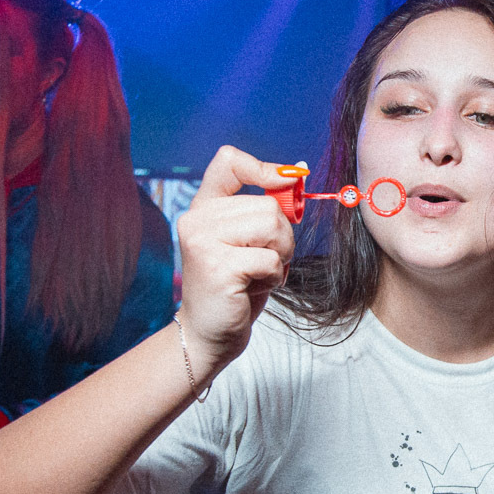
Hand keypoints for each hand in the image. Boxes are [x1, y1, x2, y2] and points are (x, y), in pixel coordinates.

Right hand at [174, 146, 299, 375]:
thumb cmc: (236, 285)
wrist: (208, 332)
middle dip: (282, 236)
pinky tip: (251, 288)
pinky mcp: (217, 266)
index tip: (289, 182)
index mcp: (203, 206)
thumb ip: (262, 209)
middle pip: (268, 205)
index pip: (229, 161)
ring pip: (272, 227)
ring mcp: (203, 241)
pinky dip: (273, 277)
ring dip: (280, 255)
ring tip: (259, 273)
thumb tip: (297, 172)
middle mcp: (197, 218)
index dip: (264, 169)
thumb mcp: (248, 240)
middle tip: (265, 261)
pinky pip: (270, 260)